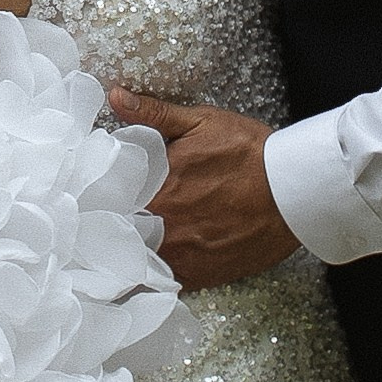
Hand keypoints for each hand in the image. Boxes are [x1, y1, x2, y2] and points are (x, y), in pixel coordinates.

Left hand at [109, 89, 299, 287]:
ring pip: (134, 262)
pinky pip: (160, 285)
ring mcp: (179, 255)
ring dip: (124, 255)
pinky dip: (149, 279)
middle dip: (106, 228)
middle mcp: (161, 225)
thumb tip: (115, 97)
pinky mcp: (197, 276)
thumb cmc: (249, 153)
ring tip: (116, 248)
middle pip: (116, 233)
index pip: (107, 198)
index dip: (96, 199)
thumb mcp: (201, 122)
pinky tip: (145, 270)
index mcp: (156, 186)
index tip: (87, 197)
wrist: (293, 192)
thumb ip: (154, 113)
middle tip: (97, 224)